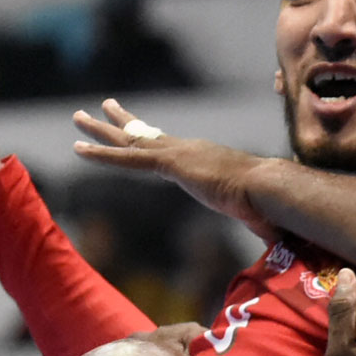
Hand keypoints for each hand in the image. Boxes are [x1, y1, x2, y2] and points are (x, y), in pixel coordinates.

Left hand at [73, 100, 275, 236]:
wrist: (267, 189)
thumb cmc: (266, 203)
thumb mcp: (255, 214)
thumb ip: (259, 227)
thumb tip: (278, 247)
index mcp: (201, 160)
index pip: (168, 147)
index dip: (149, 138)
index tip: (135, 129)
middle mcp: (186, 150)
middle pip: (146, 134)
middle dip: (120, 122)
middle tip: (100, 108)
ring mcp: (177, 153)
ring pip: (130, 140)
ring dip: (100, 131)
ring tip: (76, 117)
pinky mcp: (170, 163)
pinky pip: (128, 158)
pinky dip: (102, 155)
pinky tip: (80, 150)